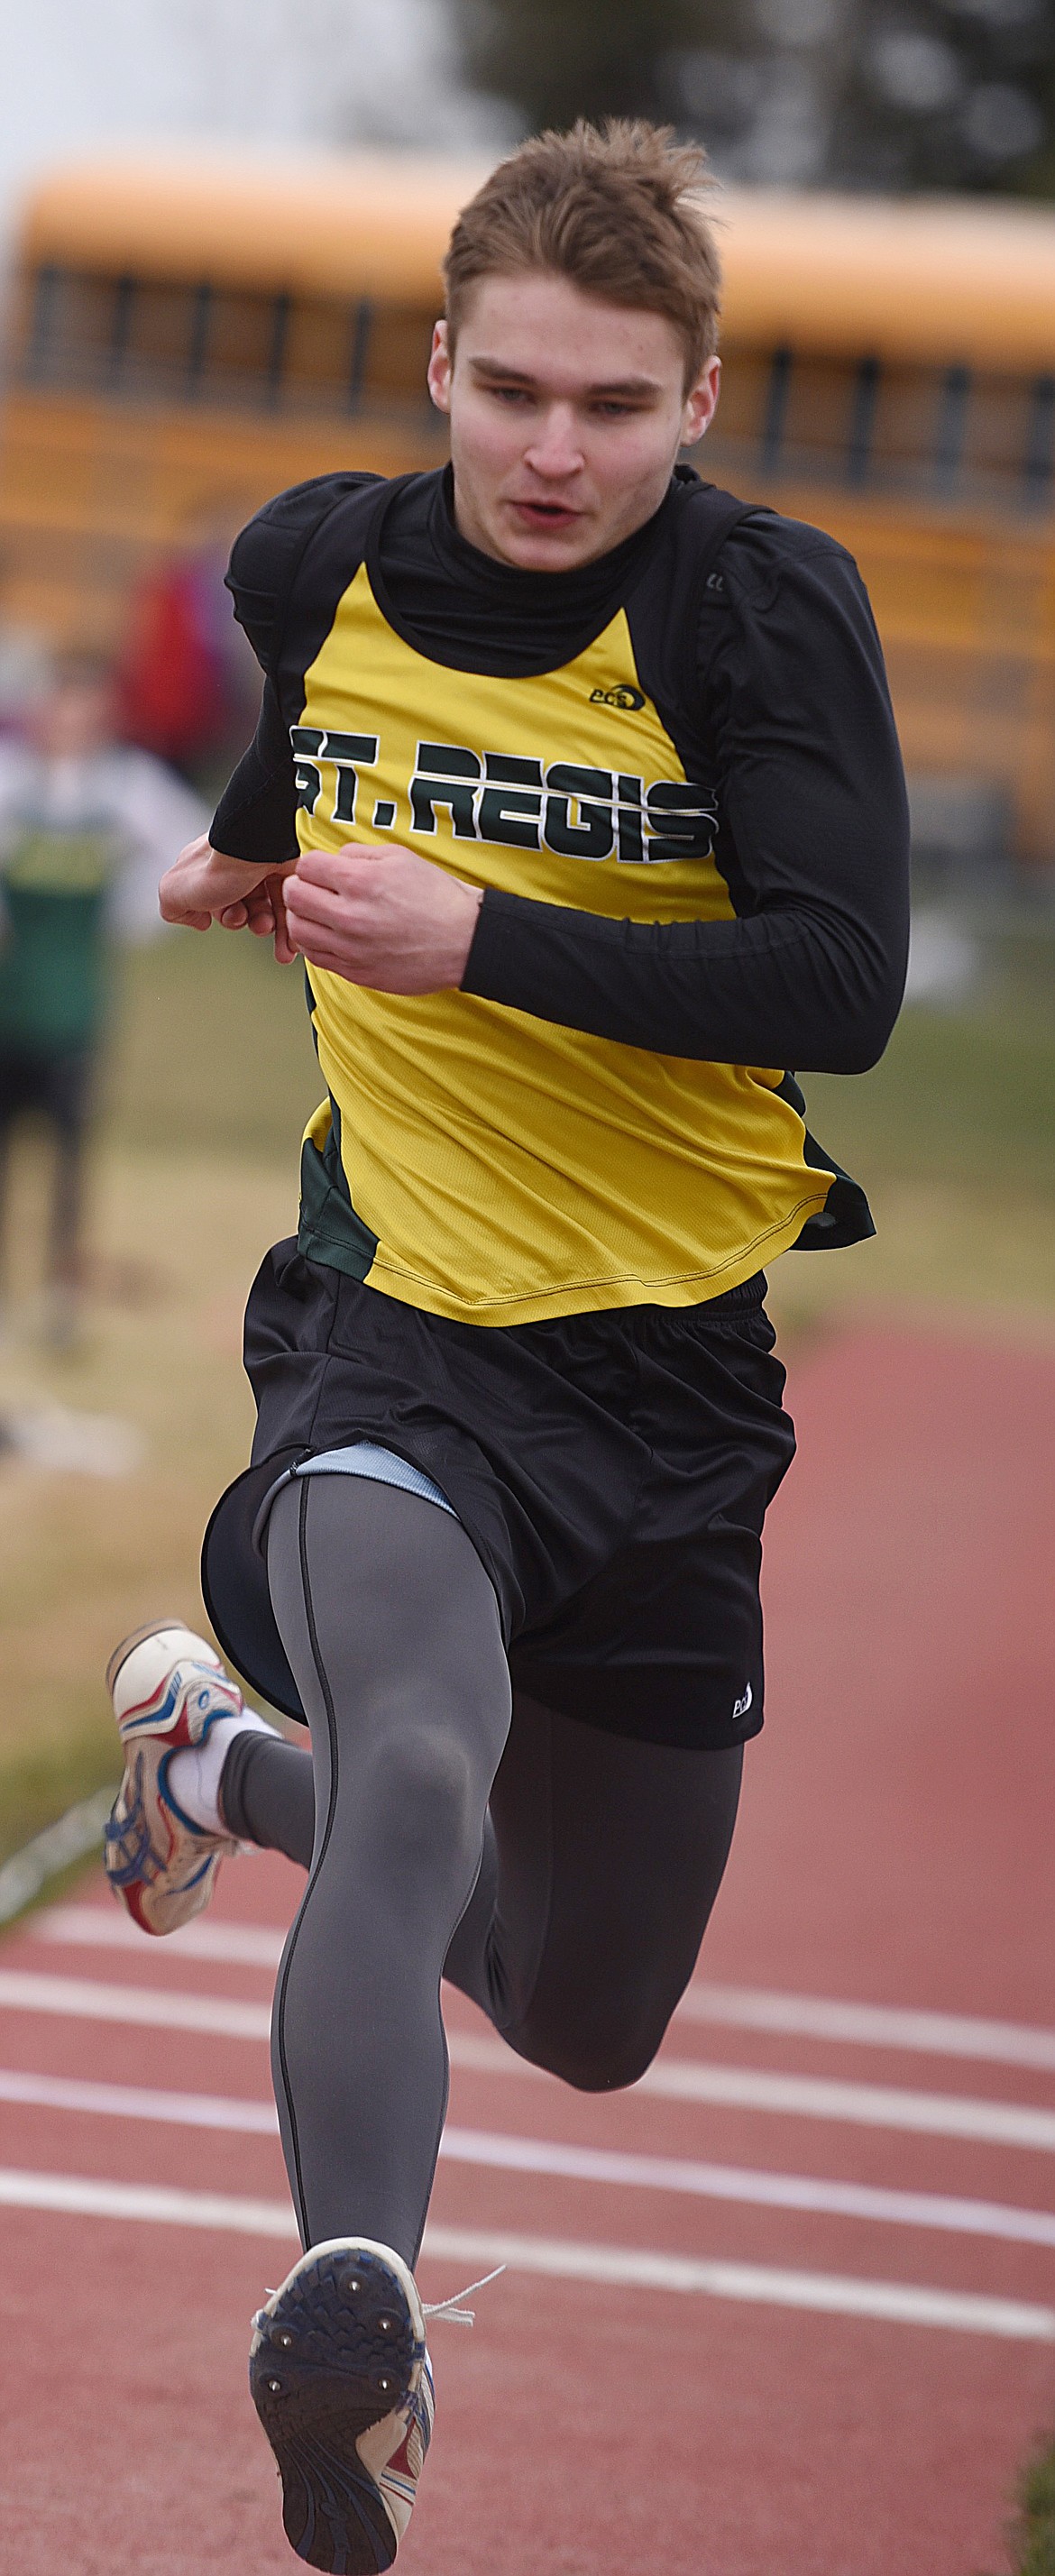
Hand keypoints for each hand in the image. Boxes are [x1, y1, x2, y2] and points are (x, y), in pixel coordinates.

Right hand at [159, 834, 298, 962]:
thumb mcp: (174, 891)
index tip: (214, 917)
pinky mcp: (288, 873)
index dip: (216, 915)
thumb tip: (198, 921)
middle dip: (243, 922)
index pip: (212, 900)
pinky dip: (289, 931)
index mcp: (206, 867)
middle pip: (242, 908)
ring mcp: (263, 870)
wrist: (258, 848)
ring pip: (266, 910)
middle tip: (245, 919)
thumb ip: (173, 907)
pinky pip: (290, 908)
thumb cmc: (218, 866)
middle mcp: (236, 867)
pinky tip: (287, 945)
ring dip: (265, 928)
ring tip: (266, 926)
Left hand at [283, 844, 483, 993]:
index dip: (311, 864)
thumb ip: (360, 854)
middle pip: (294, 896)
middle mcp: (350, 915)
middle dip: (299, 887)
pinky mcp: (355, 971)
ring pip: (298, 929)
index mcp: (360, 881)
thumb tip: (335, 859)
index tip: (319, 869)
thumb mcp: (401, 858)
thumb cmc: (438, 900)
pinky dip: (314, 944)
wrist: (464, 941)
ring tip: (317, 913)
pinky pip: (315, 957)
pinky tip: (328, 936)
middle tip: (311, 888)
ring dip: (302, 917)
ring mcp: (350, 947)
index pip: (306, 866)